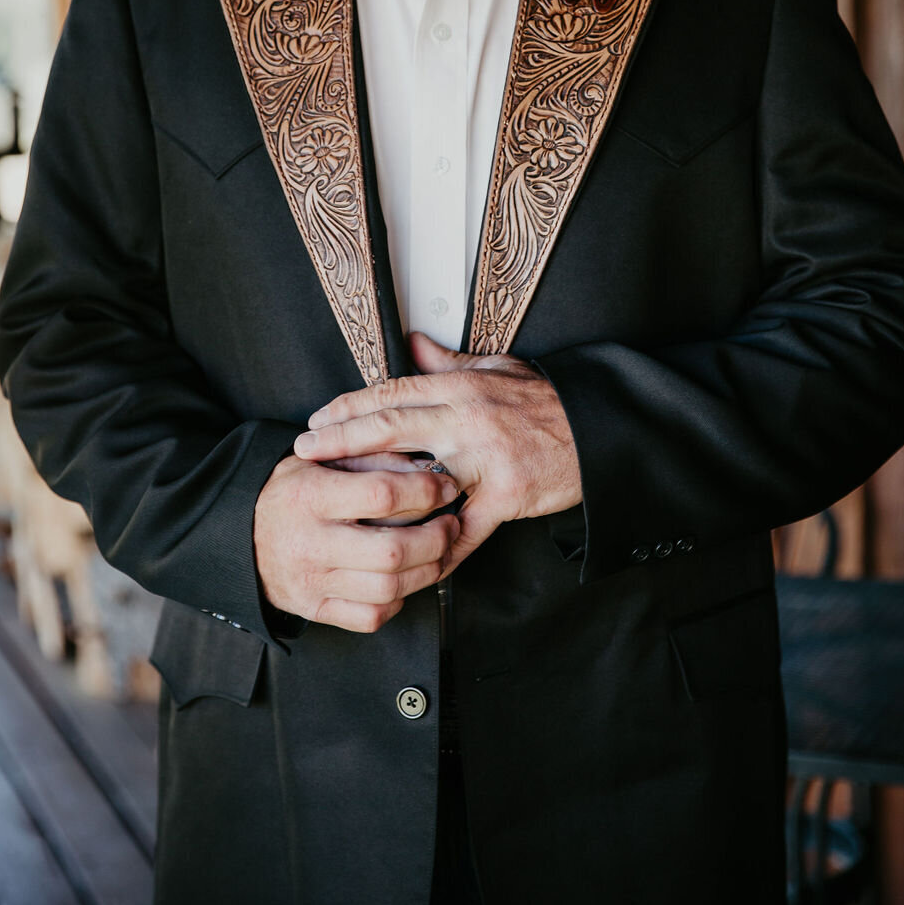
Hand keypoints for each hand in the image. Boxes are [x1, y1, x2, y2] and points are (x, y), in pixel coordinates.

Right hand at [253, 451, 459, 632]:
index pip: (382, 494)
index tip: (446, 487)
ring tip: (437, 552)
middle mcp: (310, 543)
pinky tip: (403, 579)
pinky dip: (398, 600)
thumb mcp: (324, 459)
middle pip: (392, 550)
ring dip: (427, 571)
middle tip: (450, 525)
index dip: (425, 491)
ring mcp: (311, 582)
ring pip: (389, 588)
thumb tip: (429, 473)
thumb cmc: (291, 491)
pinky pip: (371, 616)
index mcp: (311, 496)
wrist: (240, 533)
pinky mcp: (314, 610)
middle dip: (436, 538)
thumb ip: (375, 459)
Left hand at [294, 331, 581, 576]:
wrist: (598, 430)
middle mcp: (467, 419)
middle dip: (342, 439)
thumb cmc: (547, 402)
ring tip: (344, 505)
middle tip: (306, 450)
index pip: (393, 392)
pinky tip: (412, 560)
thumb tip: (412, 344)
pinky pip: (466, 526)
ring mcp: (486, 458)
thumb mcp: (498, 368)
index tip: (318, 417)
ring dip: (378, 494)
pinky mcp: (506, 494)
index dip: (350, 405)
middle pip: (391, 427)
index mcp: (462, 387)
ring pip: (420, 478)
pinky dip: (439, 546)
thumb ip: (449, 362)